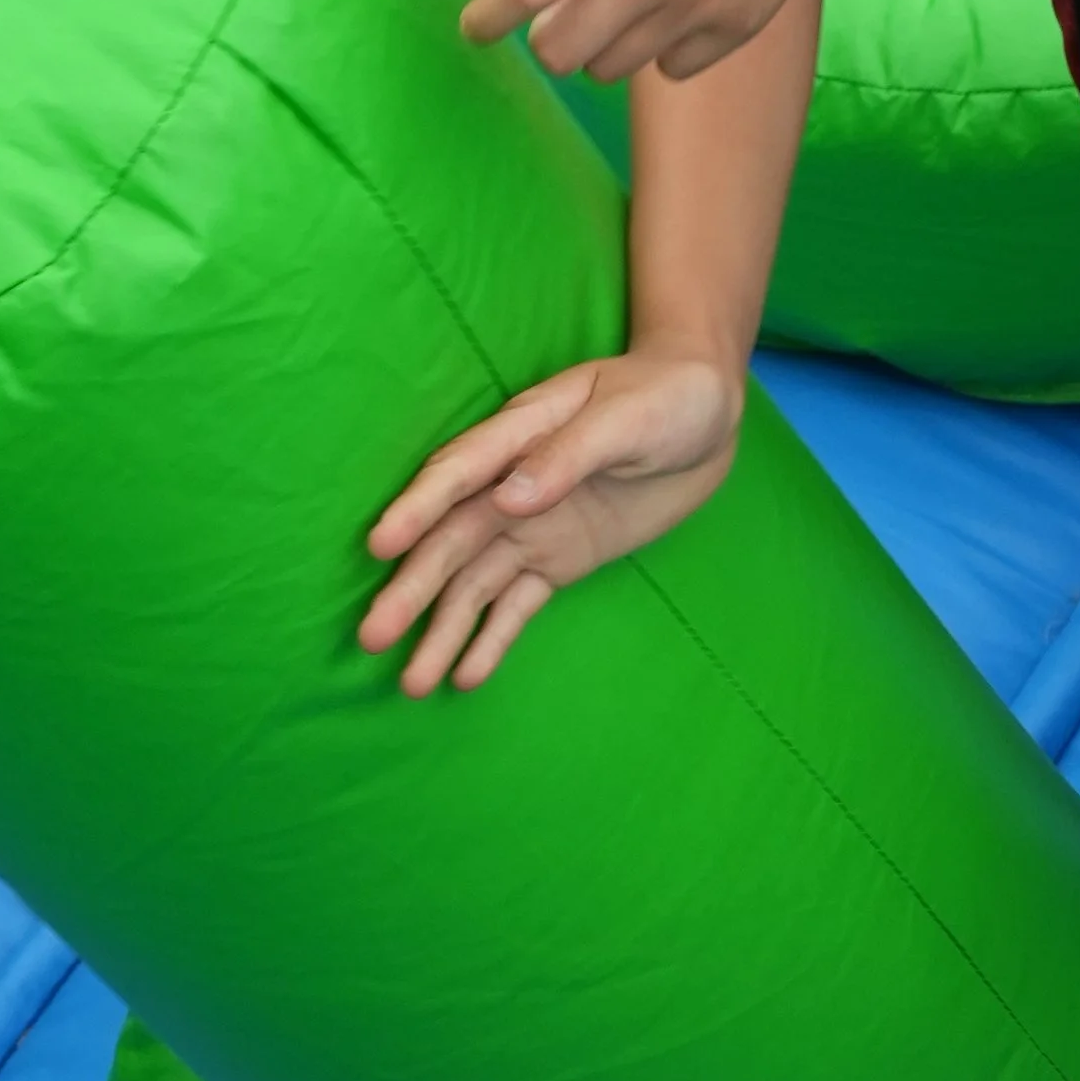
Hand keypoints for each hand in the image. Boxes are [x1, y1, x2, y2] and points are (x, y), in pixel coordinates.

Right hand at [359, 347, 742, 694]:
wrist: (708, 413)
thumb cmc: (666, 396)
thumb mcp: (627, 420)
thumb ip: (568, 457)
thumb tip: (508, 499)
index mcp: (521, 433)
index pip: (458, 474)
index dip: (417, 508)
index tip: (380, 546)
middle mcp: (510, 483)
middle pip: (452, 539)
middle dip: (412, 588)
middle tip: (371, 636)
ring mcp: (531, 523)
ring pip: (474, 581)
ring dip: (441, 628)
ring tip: (413, 683)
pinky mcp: (556, 558)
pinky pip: (516, 603)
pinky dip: (492, 638)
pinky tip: (465, 676)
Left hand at [452, 0, 944, 81]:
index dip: (487, 18)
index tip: (472, 27)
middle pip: (564, 50)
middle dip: (542, 35)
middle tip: (550, 4)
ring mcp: (701, 1)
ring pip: (614, 67)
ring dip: (596, 43)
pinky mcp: (742, 20)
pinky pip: (673, 67)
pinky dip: (656, 48)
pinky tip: (664, 3)